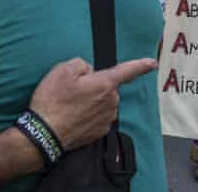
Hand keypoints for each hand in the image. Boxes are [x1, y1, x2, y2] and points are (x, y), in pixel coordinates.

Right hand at [29, 57, 156, 150]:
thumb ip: (81, 64)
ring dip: (91, 102)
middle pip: (107, 87)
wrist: (44, 134)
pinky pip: (98, 117)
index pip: (127, 71)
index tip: (152, 63)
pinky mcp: (99, 132)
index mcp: (104, 84)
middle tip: (72, 91)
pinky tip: (73, 117)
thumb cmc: (52, 101)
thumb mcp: (62, 70)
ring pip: (103, 102)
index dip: (141, 65)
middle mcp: (110, 102)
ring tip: (69, 106)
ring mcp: (106, 119)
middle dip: (94, 86)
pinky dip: (88, 115)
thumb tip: (89, 71)